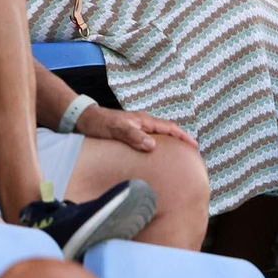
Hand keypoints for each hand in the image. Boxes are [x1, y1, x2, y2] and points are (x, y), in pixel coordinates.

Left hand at [74, 105, 197, 151]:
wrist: (83, 119)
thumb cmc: (99, 124)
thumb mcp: (117, 130)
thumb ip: (134, 136)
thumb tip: (153, 145)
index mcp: (143, 120)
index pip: (169, 127)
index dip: (182, 136)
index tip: (194, 146)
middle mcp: (142, 124)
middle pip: (167, 131)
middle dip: (180, 140)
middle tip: (191, 154)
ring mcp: (136, 129)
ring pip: (158, 137)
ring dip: (169, 145)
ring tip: (177, 158)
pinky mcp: (130, 136)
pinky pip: (149, 141)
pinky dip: (157, 148)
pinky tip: (155, 158)